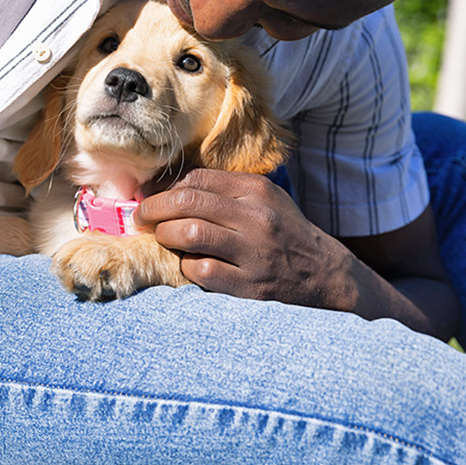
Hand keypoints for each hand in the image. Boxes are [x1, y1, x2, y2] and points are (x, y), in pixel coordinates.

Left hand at [133, 169, 352, 306]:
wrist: (324, 273)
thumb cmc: (283, 231)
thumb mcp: (263, 199)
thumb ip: (223, 190)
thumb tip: (168, 186)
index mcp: (256, 190)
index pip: (197, 179)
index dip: (163, 187)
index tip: (147, 195)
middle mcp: (255, 217)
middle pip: (186, 203)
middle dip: (153, 209)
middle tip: (141, 217)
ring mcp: (253, 252)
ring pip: (190, 234)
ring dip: (165, 235)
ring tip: (160, 238)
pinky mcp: (250, 286)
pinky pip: (202, 271)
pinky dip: (187, 266)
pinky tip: (189, 264)